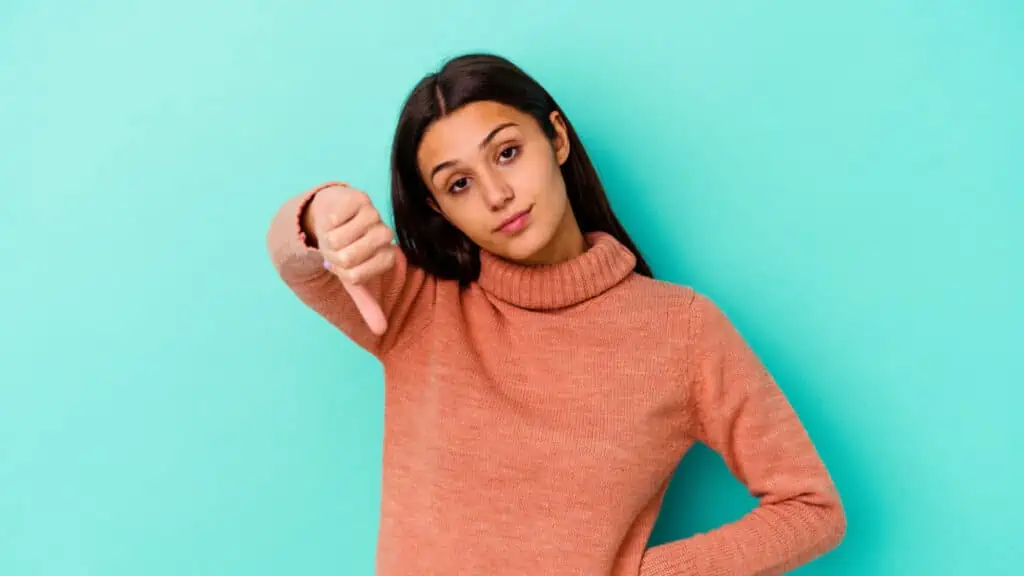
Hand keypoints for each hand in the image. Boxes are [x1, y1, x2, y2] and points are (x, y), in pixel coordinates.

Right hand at [306, 185, 395, 335]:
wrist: (333, 217)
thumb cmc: (344, 250)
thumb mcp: (353, 279)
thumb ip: (367, 304)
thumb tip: (381, 331)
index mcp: (386, 258)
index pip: (356, 276)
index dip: (341, 271)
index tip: (344, 265)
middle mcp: (385, 236)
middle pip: (348, 258)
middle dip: (332, 255)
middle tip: (335, 248)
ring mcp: (374, 215)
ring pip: (339, 238)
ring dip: (328, 238)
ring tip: (333, 234)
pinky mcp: (360, 198)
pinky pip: (336, 218)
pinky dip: (327, 222)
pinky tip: (334, 219)